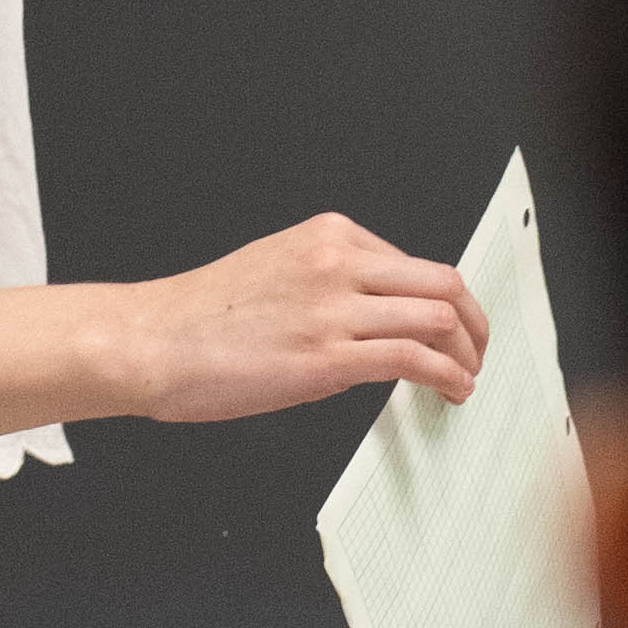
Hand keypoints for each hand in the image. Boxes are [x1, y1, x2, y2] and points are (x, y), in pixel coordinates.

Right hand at [120, 212, 487, 423]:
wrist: (150, 341)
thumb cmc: (201, 318)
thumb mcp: (277, 271)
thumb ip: (331, 285)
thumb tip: (376, 322)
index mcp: (329, 236)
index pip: (415, 262)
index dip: (444, 301)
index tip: (452, 326)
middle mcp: (339, 262)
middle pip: (442, 283)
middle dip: (473, 322)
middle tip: (477, 349)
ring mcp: (335, 308)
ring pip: (436, 318)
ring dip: (466, 352)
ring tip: (466, 377)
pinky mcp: (327, 356)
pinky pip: (412, 359)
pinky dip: (446, 375)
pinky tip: (451, 390)